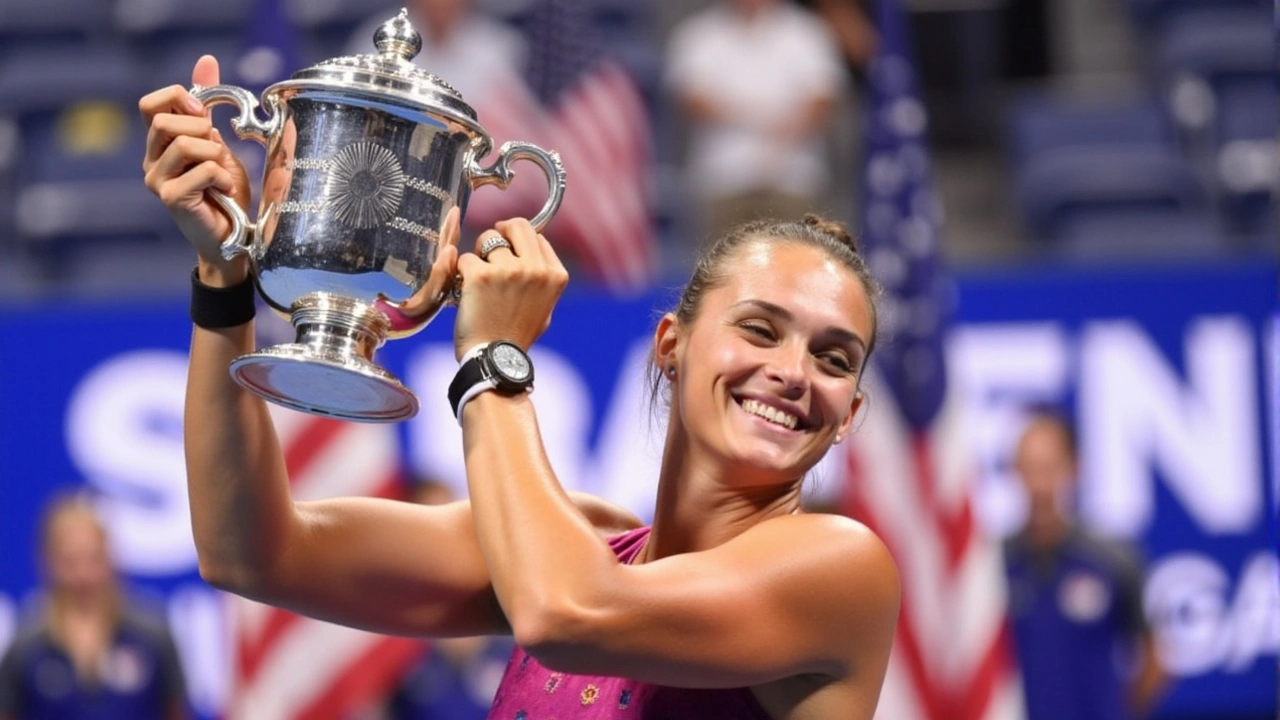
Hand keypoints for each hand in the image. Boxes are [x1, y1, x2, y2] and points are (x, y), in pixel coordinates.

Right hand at [140, 55, 250, 286]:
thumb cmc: (226, 192)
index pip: (150, 105)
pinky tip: (225, 190)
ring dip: (216, 156)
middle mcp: (150, 161)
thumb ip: (207, 107)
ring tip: (222, 175)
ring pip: (185, 144)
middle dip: (201, 130)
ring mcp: (156, 181)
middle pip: (165, 122)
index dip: (179, 100)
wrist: (233, 237)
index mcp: (159, 145)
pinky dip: (222, 176)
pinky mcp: (171, 198)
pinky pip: (202, 170)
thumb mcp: (219, 143)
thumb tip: (206, 61)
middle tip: (217, 152)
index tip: (204, 113)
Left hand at [453, 218, 567, 359]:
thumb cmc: (516, 336)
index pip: (537, 236)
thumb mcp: (545, 307)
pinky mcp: (480, 275)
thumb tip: (532, 253)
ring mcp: (509, 270)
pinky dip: (460, 273)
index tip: (509, 250)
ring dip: (479, 255)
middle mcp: (536, 269)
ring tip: (478, 280)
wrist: (494, 360)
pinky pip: (465, 258)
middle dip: (501, 233)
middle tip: (489, 248)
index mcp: (555, 275)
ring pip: (487, 239)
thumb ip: (541, 277)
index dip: (519, 241)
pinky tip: (465, 291)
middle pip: (517, 225)